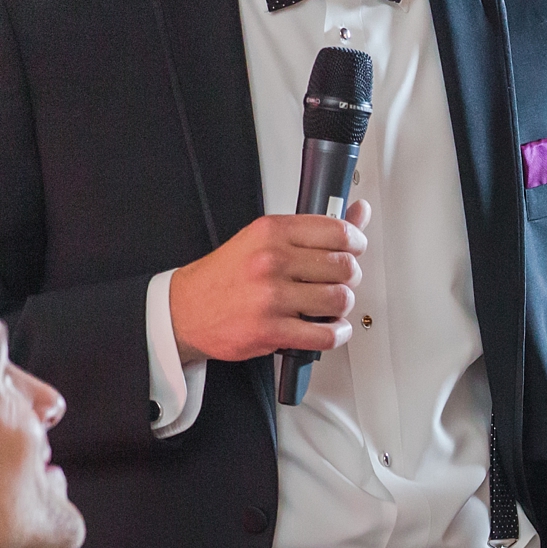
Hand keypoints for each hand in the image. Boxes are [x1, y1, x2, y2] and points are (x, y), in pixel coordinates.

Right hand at [168, 199, 370, 363]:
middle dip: (349, 278)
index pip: (338, 231)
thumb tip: (359, 212)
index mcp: (271, 232)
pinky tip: (328, 328)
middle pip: (345, 267)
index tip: (354, 250)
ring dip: (341, 307)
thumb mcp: (265, 239)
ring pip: (340, 300)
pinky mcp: (271, 330)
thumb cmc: (227, 275)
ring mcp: (271, 296)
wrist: (186, 309)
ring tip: (328, 306)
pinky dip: (336, 334)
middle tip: (336, 281)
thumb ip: (315, 229)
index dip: (356, 243)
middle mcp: (271, 260)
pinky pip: (326, 335)